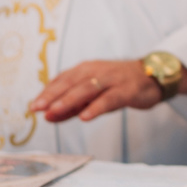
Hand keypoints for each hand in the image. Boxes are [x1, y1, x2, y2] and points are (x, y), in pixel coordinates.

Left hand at [29, 59, 161, 121]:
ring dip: (69, 100)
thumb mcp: (94, 94)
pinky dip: (96, 107)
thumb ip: (72, 106)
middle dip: (53, 95)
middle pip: (71, 82)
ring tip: (54, 111)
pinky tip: (85, 116)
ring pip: (87, 88)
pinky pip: (109, 98)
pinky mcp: (127, 90)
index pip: (62, 80)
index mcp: (86, 70)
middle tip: (37, 108)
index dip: (47, 92)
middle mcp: (97, 71)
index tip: (33, 106)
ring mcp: (113, 79)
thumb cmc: (119, 85)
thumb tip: (47, 116)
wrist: (154, 76)